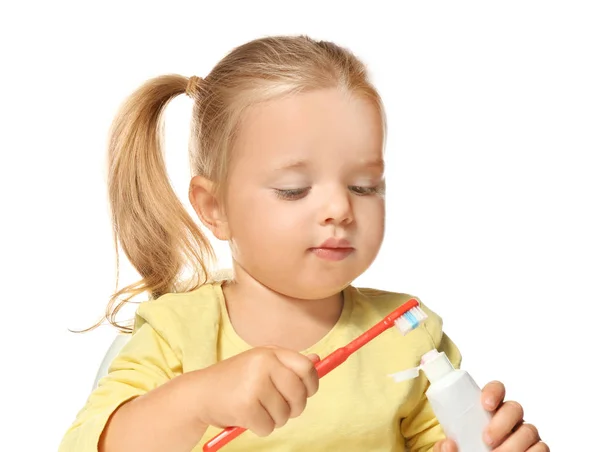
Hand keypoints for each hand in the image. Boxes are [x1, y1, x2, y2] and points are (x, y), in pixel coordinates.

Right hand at [190, 346, 318, 436]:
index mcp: (270, 352)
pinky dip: (260, 427)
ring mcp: (254, 384)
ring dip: (274, 419)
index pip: (306, 368)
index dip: (312, 384)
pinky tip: (246, 416)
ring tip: (256, 408)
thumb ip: (286, 362)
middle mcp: (263, 364)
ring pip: (285, 414)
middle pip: (299, 394)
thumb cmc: (233, 379)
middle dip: (294, 408)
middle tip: (280, 408)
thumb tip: (318, 360)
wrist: (198, 393)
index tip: (306, 393)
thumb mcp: (259, 362)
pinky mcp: (245, 406)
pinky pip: (269, 427)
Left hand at [434, 380, 548, 450]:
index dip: (494, 391)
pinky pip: (542, 448)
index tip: (485, 404)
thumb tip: (448, 444)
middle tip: (486, 439)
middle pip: (515, 408)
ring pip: (529, 430)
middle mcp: (510, 418)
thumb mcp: (454, 448)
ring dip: (514, 444)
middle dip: (502, 423)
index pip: (497, 389)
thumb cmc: (467, 451)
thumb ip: (445, 447)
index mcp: (489, 409)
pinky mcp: (536, 449)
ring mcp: (524, 434)